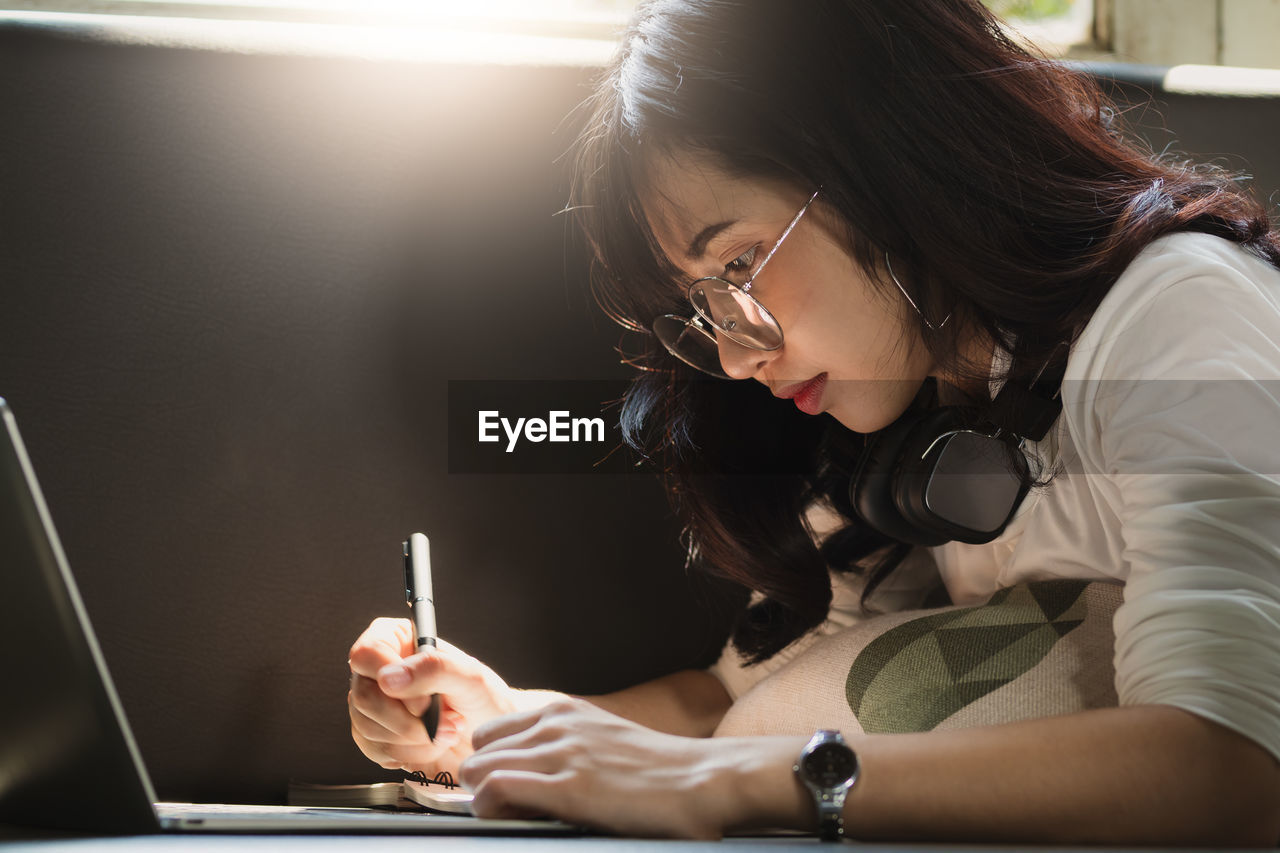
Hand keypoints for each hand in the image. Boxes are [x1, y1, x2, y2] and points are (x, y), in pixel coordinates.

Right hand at [347, 617, 520, 777]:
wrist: (488, 737)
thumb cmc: (484, 700)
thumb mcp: (471, 677)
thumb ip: (434, 669)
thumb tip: (389, 678)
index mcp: (399, 641)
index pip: (367, 653)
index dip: (390, 681)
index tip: (423, 703)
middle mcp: (380, 670)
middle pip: (363, 696)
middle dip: (408, 720)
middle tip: (445, 722)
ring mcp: (373, 704)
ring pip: (367, 727)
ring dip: (415, 739)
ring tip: (446, 731)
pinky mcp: (374, 736)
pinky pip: (374, 750)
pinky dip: (410, 754)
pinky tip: (432, 745)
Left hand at [460, 698, 791, 838]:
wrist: (702, 780)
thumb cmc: (659, 773)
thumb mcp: (603, 744)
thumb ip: (564, 750)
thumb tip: (528, 778)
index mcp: (565, 712)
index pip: (494, 732)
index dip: (493, 764)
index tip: (504, 790)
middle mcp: (557, 724)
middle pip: (480, 750)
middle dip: (484, 782)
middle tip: (508, 809)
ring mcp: (561, 752)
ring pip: (480, 768)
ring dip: (485, 799)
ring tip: (515, 818)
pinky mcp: (568, 787)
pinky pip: (496, 790)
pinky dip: (492, 808)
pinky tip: (515, 820)